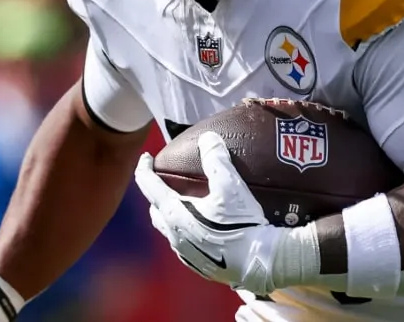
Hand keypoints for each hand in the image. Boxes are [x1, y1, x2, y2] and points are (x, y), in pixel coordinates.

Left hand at [134, 132, 288, 294]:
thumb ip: (217, 159)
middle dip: (156, 195)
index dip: (144, 168)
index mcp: (174, 212)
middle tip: (168, 183)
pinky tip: (205, 227)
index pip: (148, 185)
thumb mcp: (231, 186)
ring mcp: (185, 252)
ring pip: (169, 230)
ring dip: (171, 215)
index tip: (146, 157)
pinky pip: (185, 244)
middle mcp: (174, 234)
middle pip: (156, 210)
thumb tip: (208, 138)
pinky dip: (187, 231)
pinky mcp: (198, 265)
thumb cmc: (242, 223)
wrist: (259, 263)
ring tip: (187, 205)